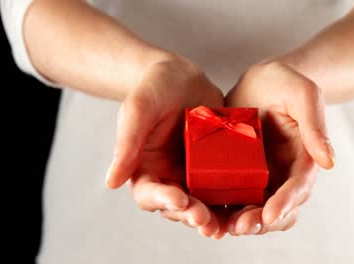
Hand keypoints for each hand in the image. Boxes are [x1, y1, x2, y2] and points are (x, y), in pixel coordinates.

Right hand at [105, 54, 223, 236]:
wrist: (182, 77)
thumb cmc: (155, 87)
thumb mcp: (139, 108)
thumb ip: (127, 143)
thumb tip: (111, 182)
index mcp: (145, 168)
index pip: (149, 193)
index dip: (162, 200)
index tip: (178, 200)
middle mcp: (168, 176)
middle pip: (178, 206)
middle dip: (191, 214)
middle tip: (205, 220)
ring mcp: (193, 175)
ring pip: (201, 204)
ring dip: (211, 217)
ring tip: (222, 226)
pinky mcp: (214, 169)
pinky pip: (222, 189)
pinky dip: (230, 201)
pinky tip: (242, 207)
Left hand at [224, 61, 334, 234]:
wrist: (260, 82)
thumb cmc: (285, 83)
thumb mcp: (302, 94)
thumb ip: (315, 124)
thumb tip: (328, 162)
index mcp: (303, 158)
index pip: (298, 186)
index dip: (285, 202)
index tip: (270, 215)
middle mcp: (283, 173)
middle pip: (277, 208)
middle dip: (260, 221)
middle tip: (240, 226)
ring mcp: (262, 175)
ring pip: (255, 209)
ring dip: (241, 221)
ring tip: (222, 227)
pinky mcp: (240, 173)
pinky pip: (234, 197)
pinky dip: (224, 209)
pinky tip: (208, 213)